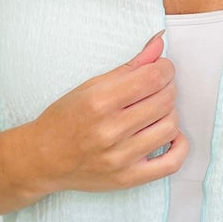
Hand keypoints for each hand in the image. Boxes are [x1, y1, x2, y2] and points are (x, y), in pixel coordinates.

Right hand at [8, 31, 190, 198]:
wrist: (43, 159)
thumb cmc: (65, 119)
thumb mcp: (90, 86)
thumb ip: (129, 67)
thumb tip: (159, 43)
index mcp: (99, 102)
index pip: (152, 78)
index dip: (165, 69)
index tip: (161, 68)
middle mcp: (110, 131)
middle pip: (164, 101)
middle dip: (168, 88)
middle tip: (158, 88)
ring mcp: (120, 157)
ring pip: (170, 127)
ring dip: (170, 113)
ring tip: (156, 111)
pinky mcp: (128, 178)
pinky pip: (171, 163)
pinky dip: (179, 146)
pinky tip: (170, 135)